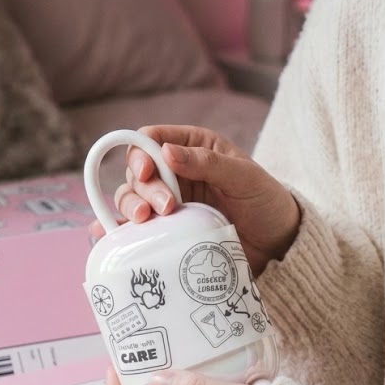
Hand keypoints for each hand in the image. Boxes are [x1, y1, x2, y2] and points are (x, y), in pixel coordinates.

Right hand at [99, 124, 299, 277]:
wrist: (278, 245)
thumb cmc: (267, 202)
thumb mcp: (245, 177)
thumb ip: (208, 163)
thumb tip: (166, 152)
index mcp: (191, 147)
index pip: (150, 139)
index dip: (140, 152)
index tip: (147, 171)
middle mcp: (174, 174)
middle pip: (136, 173)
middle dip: (142, 188)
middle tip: (166, 207)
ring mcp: (169, 205)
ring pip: (131, 200)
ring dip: (131, 208)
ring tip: (147, 221)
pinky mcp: (166, 233)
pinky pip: (134, 230)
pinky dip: (117, 232)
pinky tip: (107, 236)